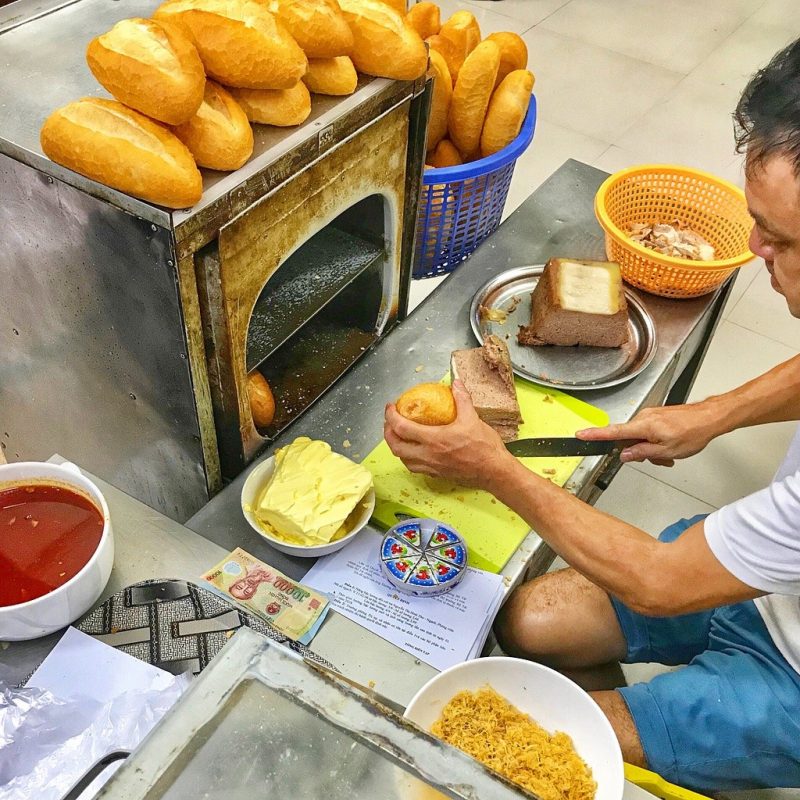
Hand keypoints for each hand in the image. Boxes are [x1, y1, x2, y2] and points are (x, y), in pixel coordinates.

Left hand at [383, 381, 513, 489]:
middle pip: (395, 446)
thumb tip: (456, 383)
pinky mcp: (436, 474)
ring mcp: (431, 467)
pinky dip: (407, 457)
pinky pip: (414, 467)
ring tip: (398, 434)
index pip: (402, 427)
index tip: (390, 407)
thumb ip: (462, 399)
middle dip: (387, 432)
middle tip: (390, 421)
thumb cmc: (484, 446)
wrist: (494, 471)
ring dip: (396, 446)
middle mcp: (428, 455)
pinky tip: (413, 449)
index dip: (391, 416)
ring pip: (402, 459)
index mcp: (433, 439)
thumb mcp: (473, 418)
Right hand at [576, 403, 719, 465]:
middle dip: (638, 452)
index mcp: (643, 426)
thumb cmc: (692, 433)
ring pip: (639, 437)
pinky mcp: (656, 416)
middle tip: (658, 459)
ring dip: (650, 448)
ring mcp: (650, 416)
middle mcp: (643, 417)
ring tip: (668, 454)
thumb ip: (642, 453)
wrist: (709, 418)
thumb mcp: (667, 451)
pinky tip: (669, 445)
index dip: (595, 434)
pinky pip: (648, 431)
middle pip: (628, 439)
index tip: (580, 435)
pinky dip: (655, 441)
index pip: (613, 432)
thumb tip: (624, 456)